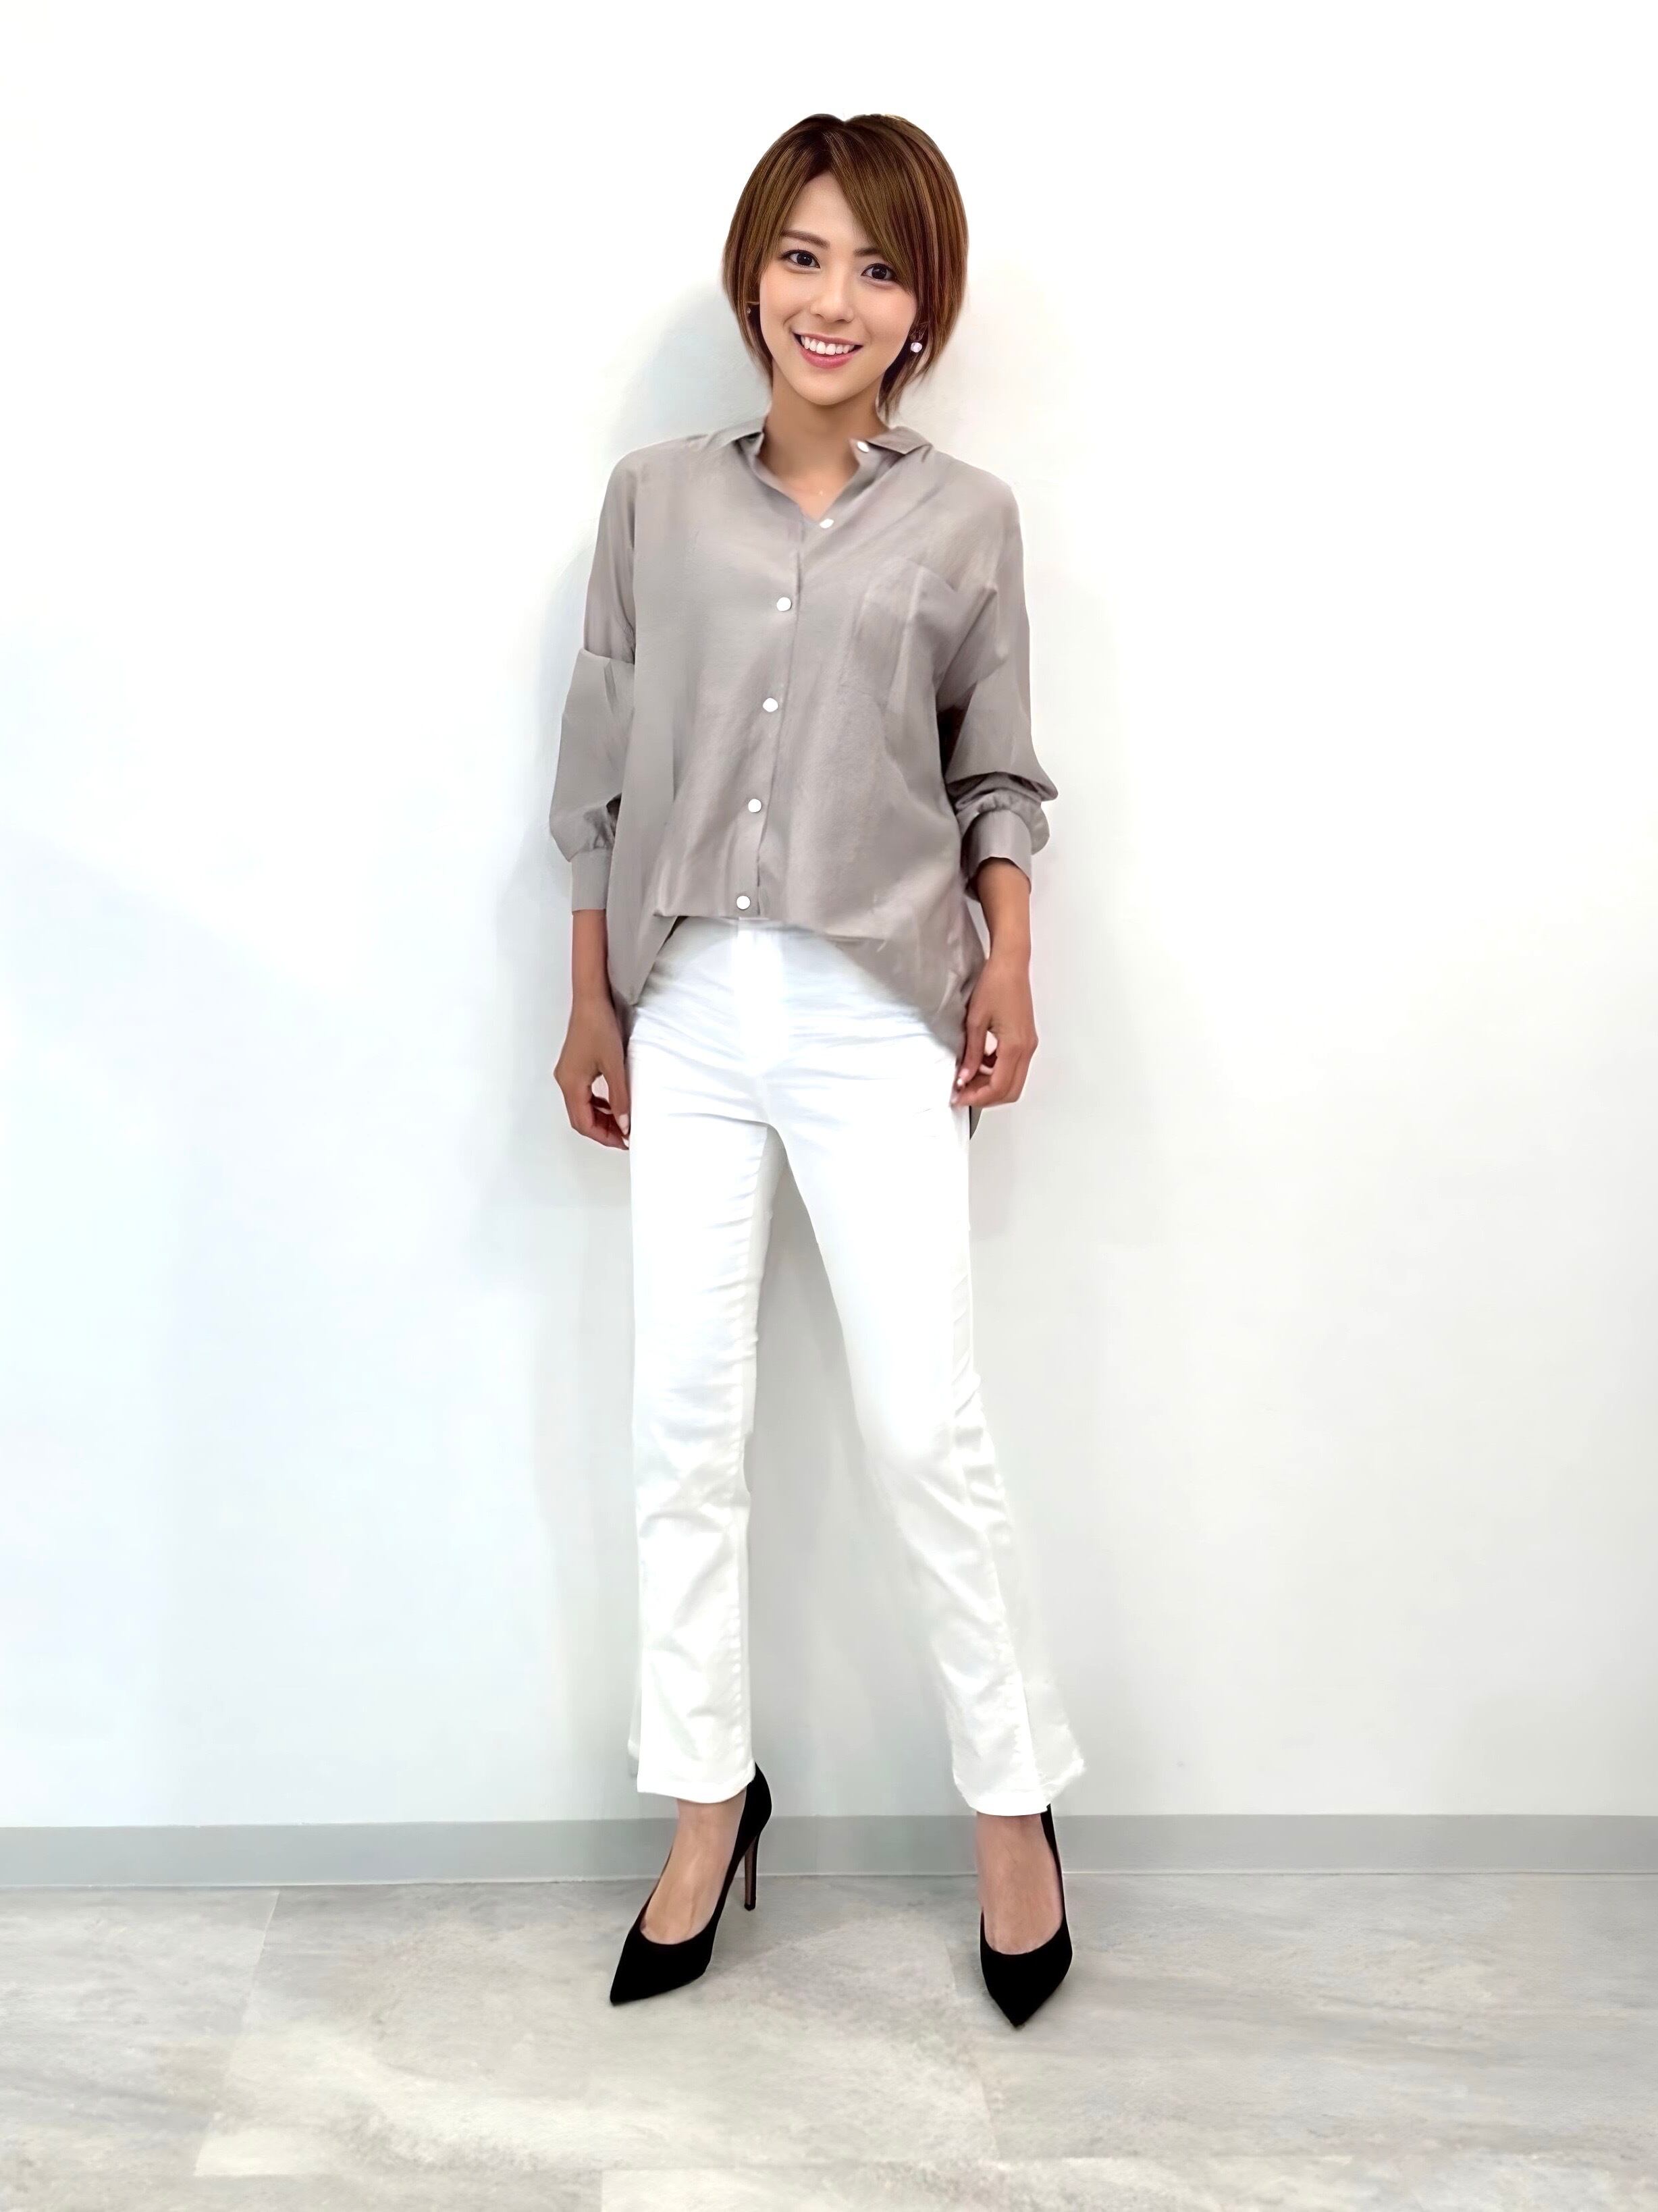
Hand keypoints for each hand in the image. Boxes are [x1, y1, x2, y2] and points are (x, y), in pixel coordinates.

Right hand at [556, 993, 631, 1148]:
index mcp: (571, 1084)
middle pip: (580, 1118)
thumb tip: (624, 1124)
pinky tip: (614, 1102)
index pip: (584, 1123)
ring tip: (623, 1122)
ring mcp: (568, 1073)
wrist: (590, 999)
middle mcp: (565, 1081)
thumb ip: (620, 1097)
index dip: (604, 1136)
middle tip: (625, 1135)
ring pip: (582, 1107)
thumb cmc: (599, 1027)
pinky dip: (598, 1103)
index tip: (624, 1141)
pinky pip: (583, 1093)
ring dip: (601, 1117)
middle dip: (602, 1130)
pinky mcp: (574, 1065)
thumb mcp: (615, 1065)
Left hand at [954, 950, 1037, 1112]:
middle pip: (1010, 1090)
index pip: (998, 1087)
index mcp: (1014, 1046)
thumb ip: (972, 1054)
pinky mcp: (1026, 1039)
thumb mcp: (975, 1021)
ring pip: (1013, 1080)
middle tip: (963, 1093)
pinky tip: (980, 1063)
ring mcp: (1028, 1044)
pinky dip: (997, 1072)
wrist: (1010, 965)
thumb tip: (964, 1077)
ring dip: (991, 1085)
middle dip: (986, 1097)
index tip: (959, 1097)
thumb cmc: (995, 985)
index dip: (977, 1097)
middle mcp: (1026, 1048)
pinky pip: (1014, 1066)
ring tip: (968, 1078)